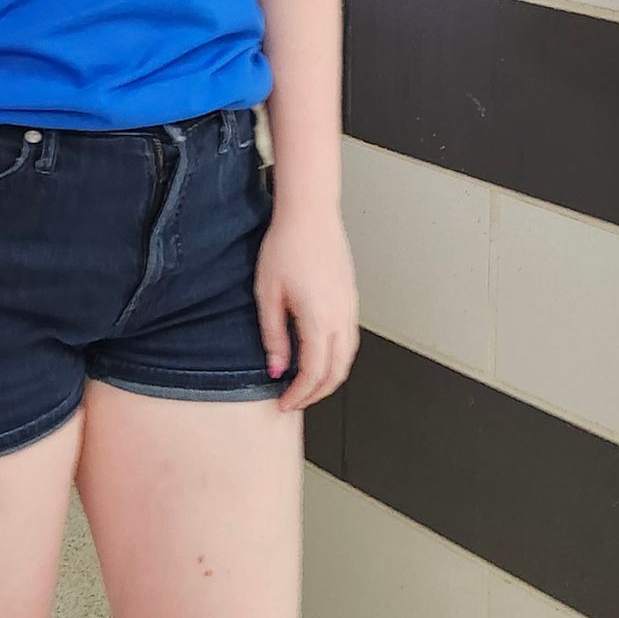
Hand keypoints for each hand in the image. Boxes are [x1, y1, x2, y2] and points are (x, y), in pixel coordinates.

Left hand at [256, 198, 357, 411]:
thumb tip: (276, 367)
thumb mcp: (268, 294)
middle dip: (317, 392)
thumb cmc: (287, 245)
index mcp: (319, 318)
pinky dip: (338, 358)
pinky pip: (350, 339)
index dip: (299, 394)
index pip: (314, 373)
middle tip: (296, 400)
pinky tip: (322, 356)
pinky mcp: (351, 298)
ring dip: (330, 377)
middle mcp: (340, 316)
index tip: (285, 403)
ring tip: (308, 384)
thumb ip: (273, 335)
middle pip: (336, 371)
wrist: (310, 215)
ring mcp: (350, 307)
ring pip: (348, 357)